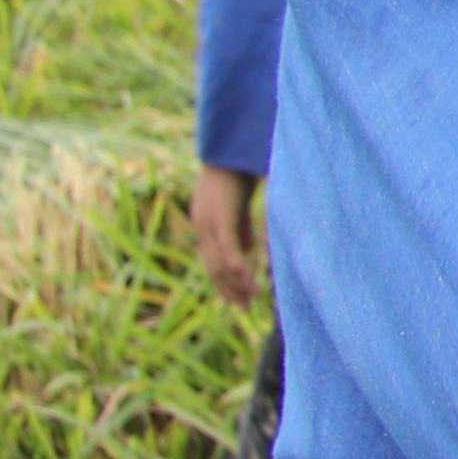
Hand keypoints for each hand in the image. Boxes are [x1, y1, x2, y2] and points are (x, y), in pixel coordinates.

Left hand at [186, 166, 265, 306]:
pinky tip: (249, 280)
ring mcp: (209, 223)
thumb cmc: (239, 171)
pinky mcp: (221, 218)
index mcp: (205, 224)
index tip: (239, 299)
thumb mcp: (241, 206)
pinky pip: (228, 249)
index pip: (213, 260)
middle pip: (213, 267)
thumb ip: (242, 227)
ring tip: (255, 298)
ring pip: (220, 263)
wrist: (232, 149)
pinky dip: (238, 266)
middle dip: (229, 290)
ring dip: (237, 283)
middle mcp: (202, 227)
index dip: (225, 281)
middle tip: (245, 309)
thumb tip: (248, 249)